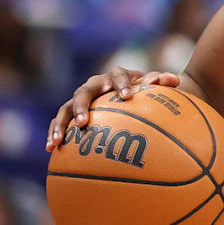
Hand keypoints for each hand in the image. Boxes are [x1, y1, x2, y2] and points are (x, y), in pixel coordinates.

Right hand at [44, 67, 180, 151]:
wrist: (134, 93)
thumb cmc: (146, 90)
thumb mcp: (155, 85)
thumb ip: (162, 81)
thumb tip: (172, 80)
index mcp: (117, 75)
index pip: (119, 76)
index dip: (122, 84)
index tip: (128, 96)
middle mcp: (96, 84)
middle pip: (85, 91)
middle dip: (82, 106)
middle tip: (85, 121)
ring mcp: (83, 98)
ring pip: (66, 107)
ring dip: (61, 123)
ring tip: (58, 141)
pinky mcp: (73, 111)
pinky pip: (60, 121)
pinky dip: (54, 132)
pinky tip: (51, 149)